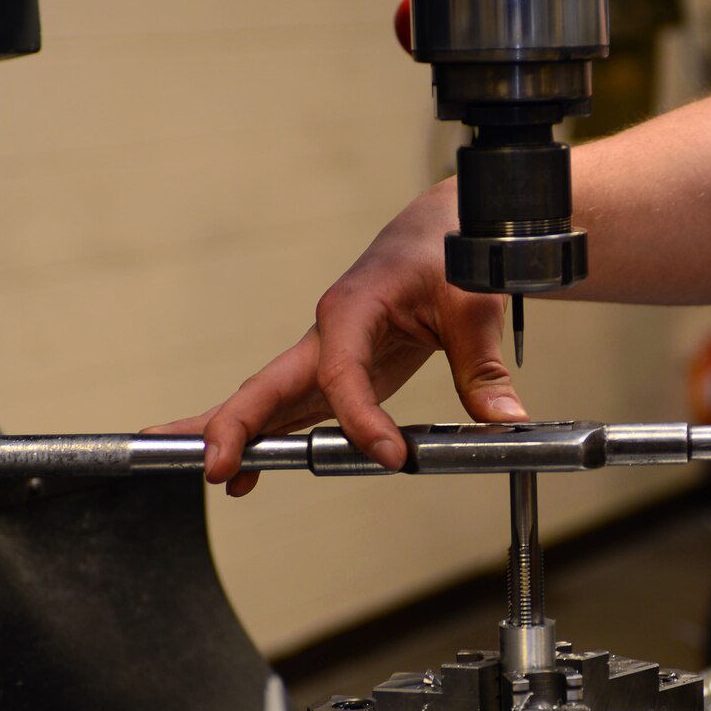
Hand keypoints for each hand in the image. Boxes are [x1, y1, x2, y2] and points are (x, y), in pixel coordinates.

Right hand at [152, 183, 526, 493]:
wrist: (441, 232)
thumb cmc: (449, 254)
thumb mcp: (472, 302)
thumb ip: (482, 364)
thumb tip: (505, 417)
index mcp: (351, 308)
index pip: (343, 373)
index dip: (361, 419)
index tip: (392, 457)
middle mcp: (325, 335)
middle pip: (269, 385)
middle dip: (236, 426)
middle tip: (214, 466)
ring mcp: (323, 358)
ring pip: (267, 401)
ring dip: (232, 437)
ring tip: (206, 476)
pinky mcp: (334, 376)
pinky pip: (292, 412)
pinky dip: (266, 442)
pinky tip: (245, 478)